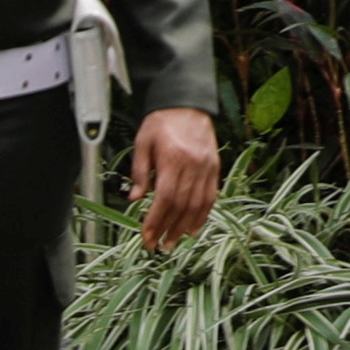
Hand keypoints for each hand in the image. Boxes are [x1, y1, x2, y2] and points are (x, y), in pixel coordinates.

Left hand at [123, 106, 221, 252]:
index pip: (165, 198)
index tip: (146, 237)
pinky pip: (210, 195)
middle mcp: (193, 165)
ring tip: (174, 243)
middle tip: (157, 246)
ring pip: (198, 204)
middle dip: (168, 229)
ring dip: (185, 227)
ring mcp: (207, 167)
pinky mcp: (214, 167)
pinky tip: (194, 228)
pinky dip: (203, 214)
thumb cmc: (161, 122)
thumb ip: (140, 171)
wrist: (187, 103)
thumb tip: (135, 199)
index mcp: (173, 158)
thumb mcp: (143, 143)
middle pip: (181, 205)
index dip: (156, 221)